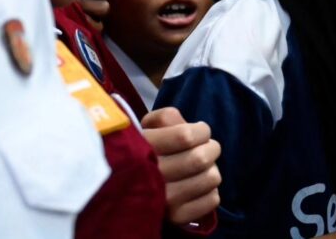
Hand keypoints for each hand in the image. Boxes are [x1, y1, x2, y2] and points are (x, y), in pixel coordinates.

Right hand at [141, 107, 221, 225]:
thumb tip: (189, 125)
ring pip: (211, 178)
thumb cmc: (143, 151)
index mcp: (144, 150)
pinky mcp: (176, 217)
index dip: (202, 130)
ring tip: (200, 168)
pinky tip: (197, 187)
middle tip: (205, 148)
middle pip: (201, 158)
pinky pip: (212, 200)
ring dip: (211, 170)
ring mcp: (164, 200)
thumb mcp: (148, 127)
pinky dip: (210, 192)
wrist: (124, 188)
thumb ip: (167, 118)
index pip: (186, 136)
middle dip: (211, 148)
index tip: (200, 131)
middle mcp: (152, 177)